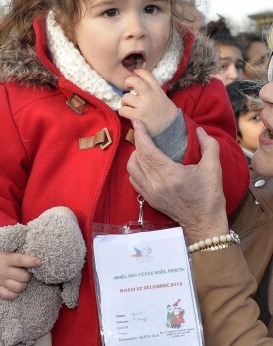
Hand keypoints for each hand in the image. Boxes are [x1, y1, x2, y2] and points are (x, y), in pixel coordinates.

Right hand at [0, 251, 40, 300]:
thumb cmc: (9, 256)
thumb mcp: (13, 251)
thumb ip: (24, 254)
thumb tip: (39, 259)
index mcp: (6, 258)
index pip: (20, 260)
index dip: (31, 261)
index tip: (39, 262)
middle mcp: (2, 270)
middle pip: (23, 277)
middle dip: (29, 275)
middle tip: (28, 272)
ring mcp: (0, 280)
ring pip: (18, 288)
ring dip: (24, 284)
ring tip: (23, 280)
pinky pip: (10, 296)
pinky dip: (16, 293)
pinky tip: (17, 287)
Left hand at [119, 69, 178, 134]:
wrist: (171, 129)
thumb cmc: (166, 114)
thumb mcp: (162, 98)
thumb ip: (152, 92)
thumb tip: (138, 88)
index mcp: (157, 90)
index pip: (147, 74)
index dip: (138, 71)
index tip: (135, 72)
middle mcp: (150, 95)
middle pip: (134, 81)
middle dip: (128, 82)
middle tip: (127, 87)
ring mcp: (143, 105)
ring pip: (125, 97)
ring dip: (124, 102)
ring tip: (129, 106)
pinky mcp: (138, 116)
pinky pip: (123, 110)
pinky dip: (123, 112)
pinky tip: (127, 114)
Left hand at [127, 120, 229, 240]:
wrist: (203, 222)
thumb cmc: (209, 195)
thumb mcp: (213, 168)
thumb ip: (208, 145)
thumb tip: (198, 130)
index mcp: (169, 174)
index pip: (146, 150)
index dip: (140, 134)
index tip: (138, 123)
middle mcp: (155, 184)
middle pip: (137, 157)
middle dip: (138, 142)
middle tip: (144, 133)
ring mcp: (150, 193)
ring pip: (132, 169)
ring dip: (135, 156)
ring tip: (144, 149)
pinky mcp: (148, 199)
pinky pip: (133, 180)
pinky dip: (135, 170)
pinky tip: (144, 165)